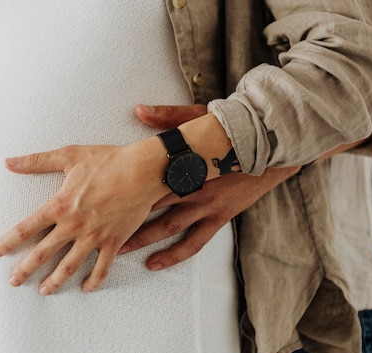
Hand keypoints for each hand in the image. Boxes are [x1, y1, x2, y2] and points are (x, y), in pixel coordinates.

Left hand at [0, 138, 171, 294]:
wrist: (143, 170)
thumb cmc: (107, 160)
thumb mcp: (69, 156)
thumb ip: (36, 161)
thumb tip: (8, 162)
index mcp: (60, 205)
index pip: (27, 228)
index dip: (9, 241)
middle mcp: (74, 225)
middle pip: (43, 253)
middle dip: (25, 269)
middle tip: (13, 281)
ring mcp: (94, 236)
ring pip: (70, 265)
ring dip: (55, 280)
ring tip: (44, 291)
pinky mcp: (114, 241)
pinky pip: (102, 267)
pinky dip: (94, 280)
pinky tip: (86, 288)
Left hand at [118, 104, 297, 268]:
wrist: (267, 147)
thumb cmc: (229, 131)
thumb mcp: (197, 119)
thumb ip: (167, 117)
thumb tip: (139, 109)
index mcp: (184, 163)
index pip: (148, 178)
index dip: (125, 188)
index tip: (104, 195)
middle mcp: (193, 186)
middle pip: (153, 205)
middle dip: (128, 217)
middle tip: (103, 227)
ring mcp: (206, 205)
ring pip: (169, 227)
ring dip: (145, 239)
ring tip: (122, 250)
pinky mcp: (219, 217)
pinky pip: (194, 241)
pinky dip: (175, 254)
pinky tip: (156, 263)